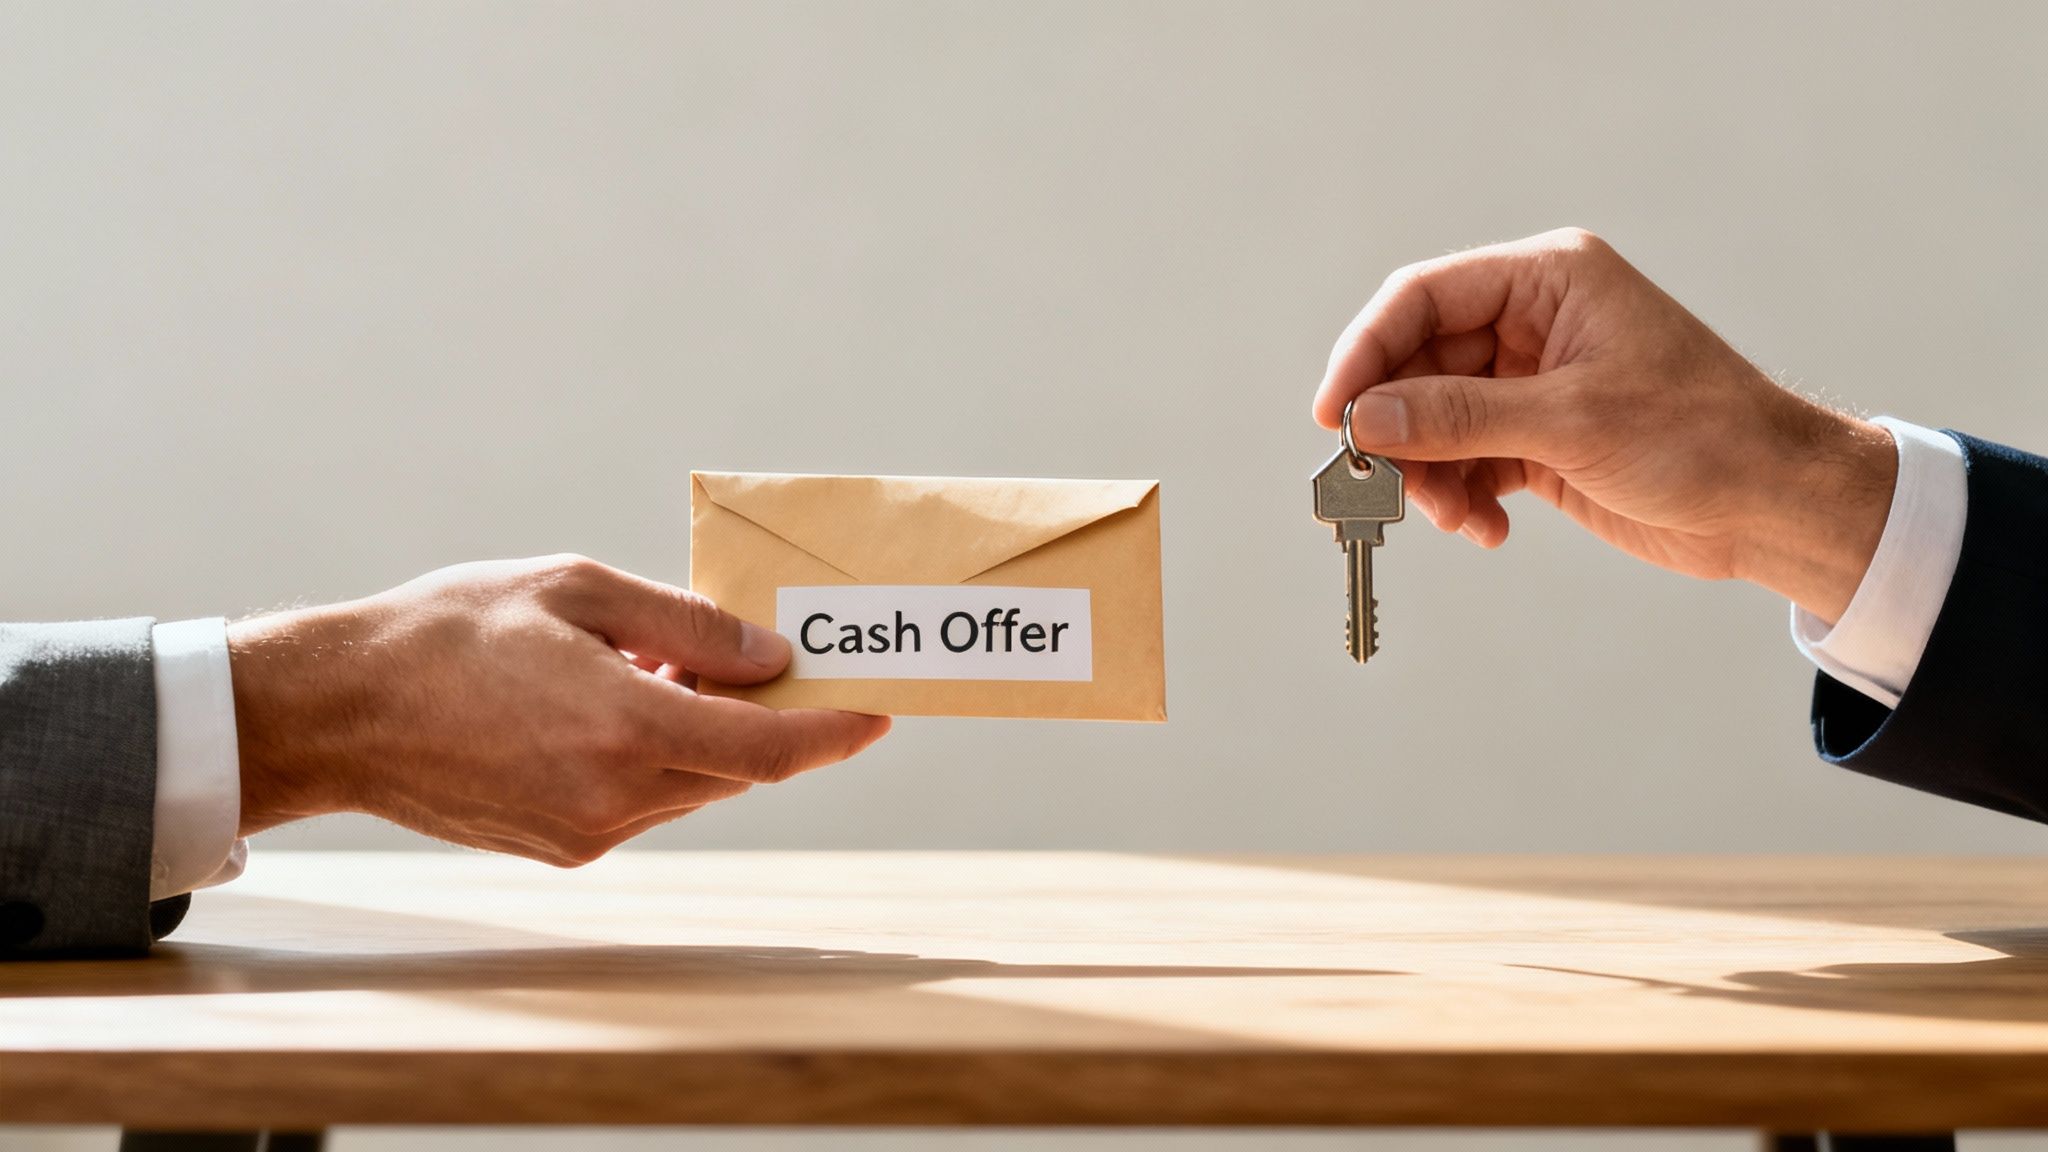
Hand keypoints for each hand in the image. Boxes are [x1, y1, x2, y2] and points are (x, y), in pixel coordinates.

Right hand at [226, 555, 890, 864]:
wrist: (340, 711)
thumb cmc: (451, 631)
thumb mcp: (577, 590)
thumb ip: (685, 627)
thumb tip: (768, 658)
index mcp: (627, 729)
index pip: (770, 750)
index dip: (834, 732)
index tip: (878, 711)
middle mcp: (616, 797)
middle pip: (737, 769)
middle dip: (766, 720)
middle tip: (776, 664)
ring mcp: (588, 833)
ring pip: (691, 786)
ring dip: (705, 737)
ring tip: (664, 668)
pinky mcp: (561, 849)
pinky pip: (644, 802)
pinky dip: (656, 759)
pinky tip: (619, 705)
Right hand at [1313, 228, 1897, 623]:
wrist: (1775, 504)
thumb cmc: (1702, 436)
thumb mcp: (1572, 422)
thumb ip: (1459, 417)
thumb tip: (1366, 420)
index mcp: (1548, 280)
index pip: (1423, 297)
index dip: (1367, 352)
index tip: (1335, 417)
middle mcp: (1533, 323)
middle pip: (1418, 364)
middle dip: (1398, 429)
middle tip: (1378, 486)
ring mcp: (1533, 383)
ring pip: (1435, 420)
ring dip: (1429, 475)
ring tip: (1451, 518)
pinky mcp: (1538, 440)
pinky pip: (1466, 461)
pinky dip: (1462, 498)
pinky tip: (1485, 529)